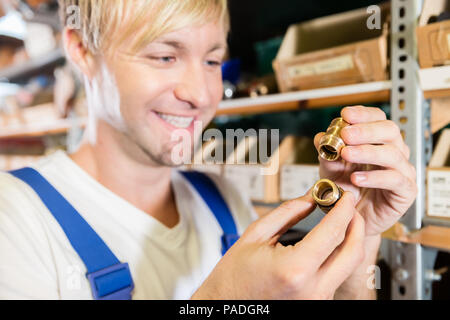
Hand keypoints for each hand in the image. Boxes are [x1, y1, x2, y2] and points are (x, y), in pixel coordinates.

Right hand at [191, 192, 365, 299]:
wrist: (225, 305)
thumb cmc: (234, 276)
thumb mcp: (256, 235)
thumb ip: (288, 213)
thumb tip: (311, 197)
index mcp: (295, 269)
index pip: (332, 232)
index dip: (343, 209)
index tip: (345, 195)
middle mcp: (313, 289)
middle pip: (353, 251)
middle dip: (356, 223)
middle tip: (348, 206)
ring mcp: (317, 299)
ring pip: (348, 265)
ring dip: (349, 239)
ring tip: (338, 219)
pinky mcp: (317, 302)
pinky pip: (337, 274)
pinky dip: (338, 254)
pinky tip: (329, 240)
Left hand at [314, 106, 417, 235]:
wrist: (352, 219)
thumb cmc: (346, 191)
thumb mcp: (330, 169)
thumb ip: (326, 153)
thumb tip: (320, 137)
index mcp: (377, 141)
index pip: (377, 118)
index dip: (363, 114)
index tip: (346, 114)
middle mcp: (393, 152)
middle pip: (389, 130)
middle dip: (366, 130)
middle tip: (346, 133)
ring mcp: (402, 170)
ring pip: (392, 154)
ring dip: (367, 152)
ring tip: (347, 154)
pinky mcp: (405, 191)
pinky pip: (395, 180)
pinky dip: (375, 177)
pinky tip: (357, 178)